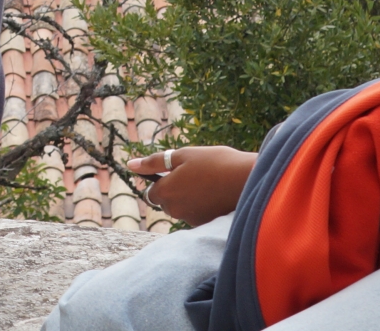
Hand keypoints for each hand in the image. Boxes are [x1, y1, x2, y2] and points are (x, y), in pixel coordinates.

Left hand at [127, 145, 255, 226]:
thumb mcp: (182, 155)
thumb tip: (130, 164)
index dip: (161, 182)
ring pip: (183, 209)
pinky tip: (216, 194)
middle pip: (166, 203)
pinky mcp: (207, 224)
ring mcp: (191, 219)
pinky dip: (203, 206)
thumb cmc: (215, 163)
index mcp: (165, 192)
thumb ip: (153, 162)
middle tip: (195, 175)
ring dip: (189, 198)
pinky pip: (197, 214)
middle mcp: (174, 210)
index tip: (175, 174)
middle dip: (175, 191)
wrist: (249, 180)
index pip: (151, 193)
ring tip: (209, 183)